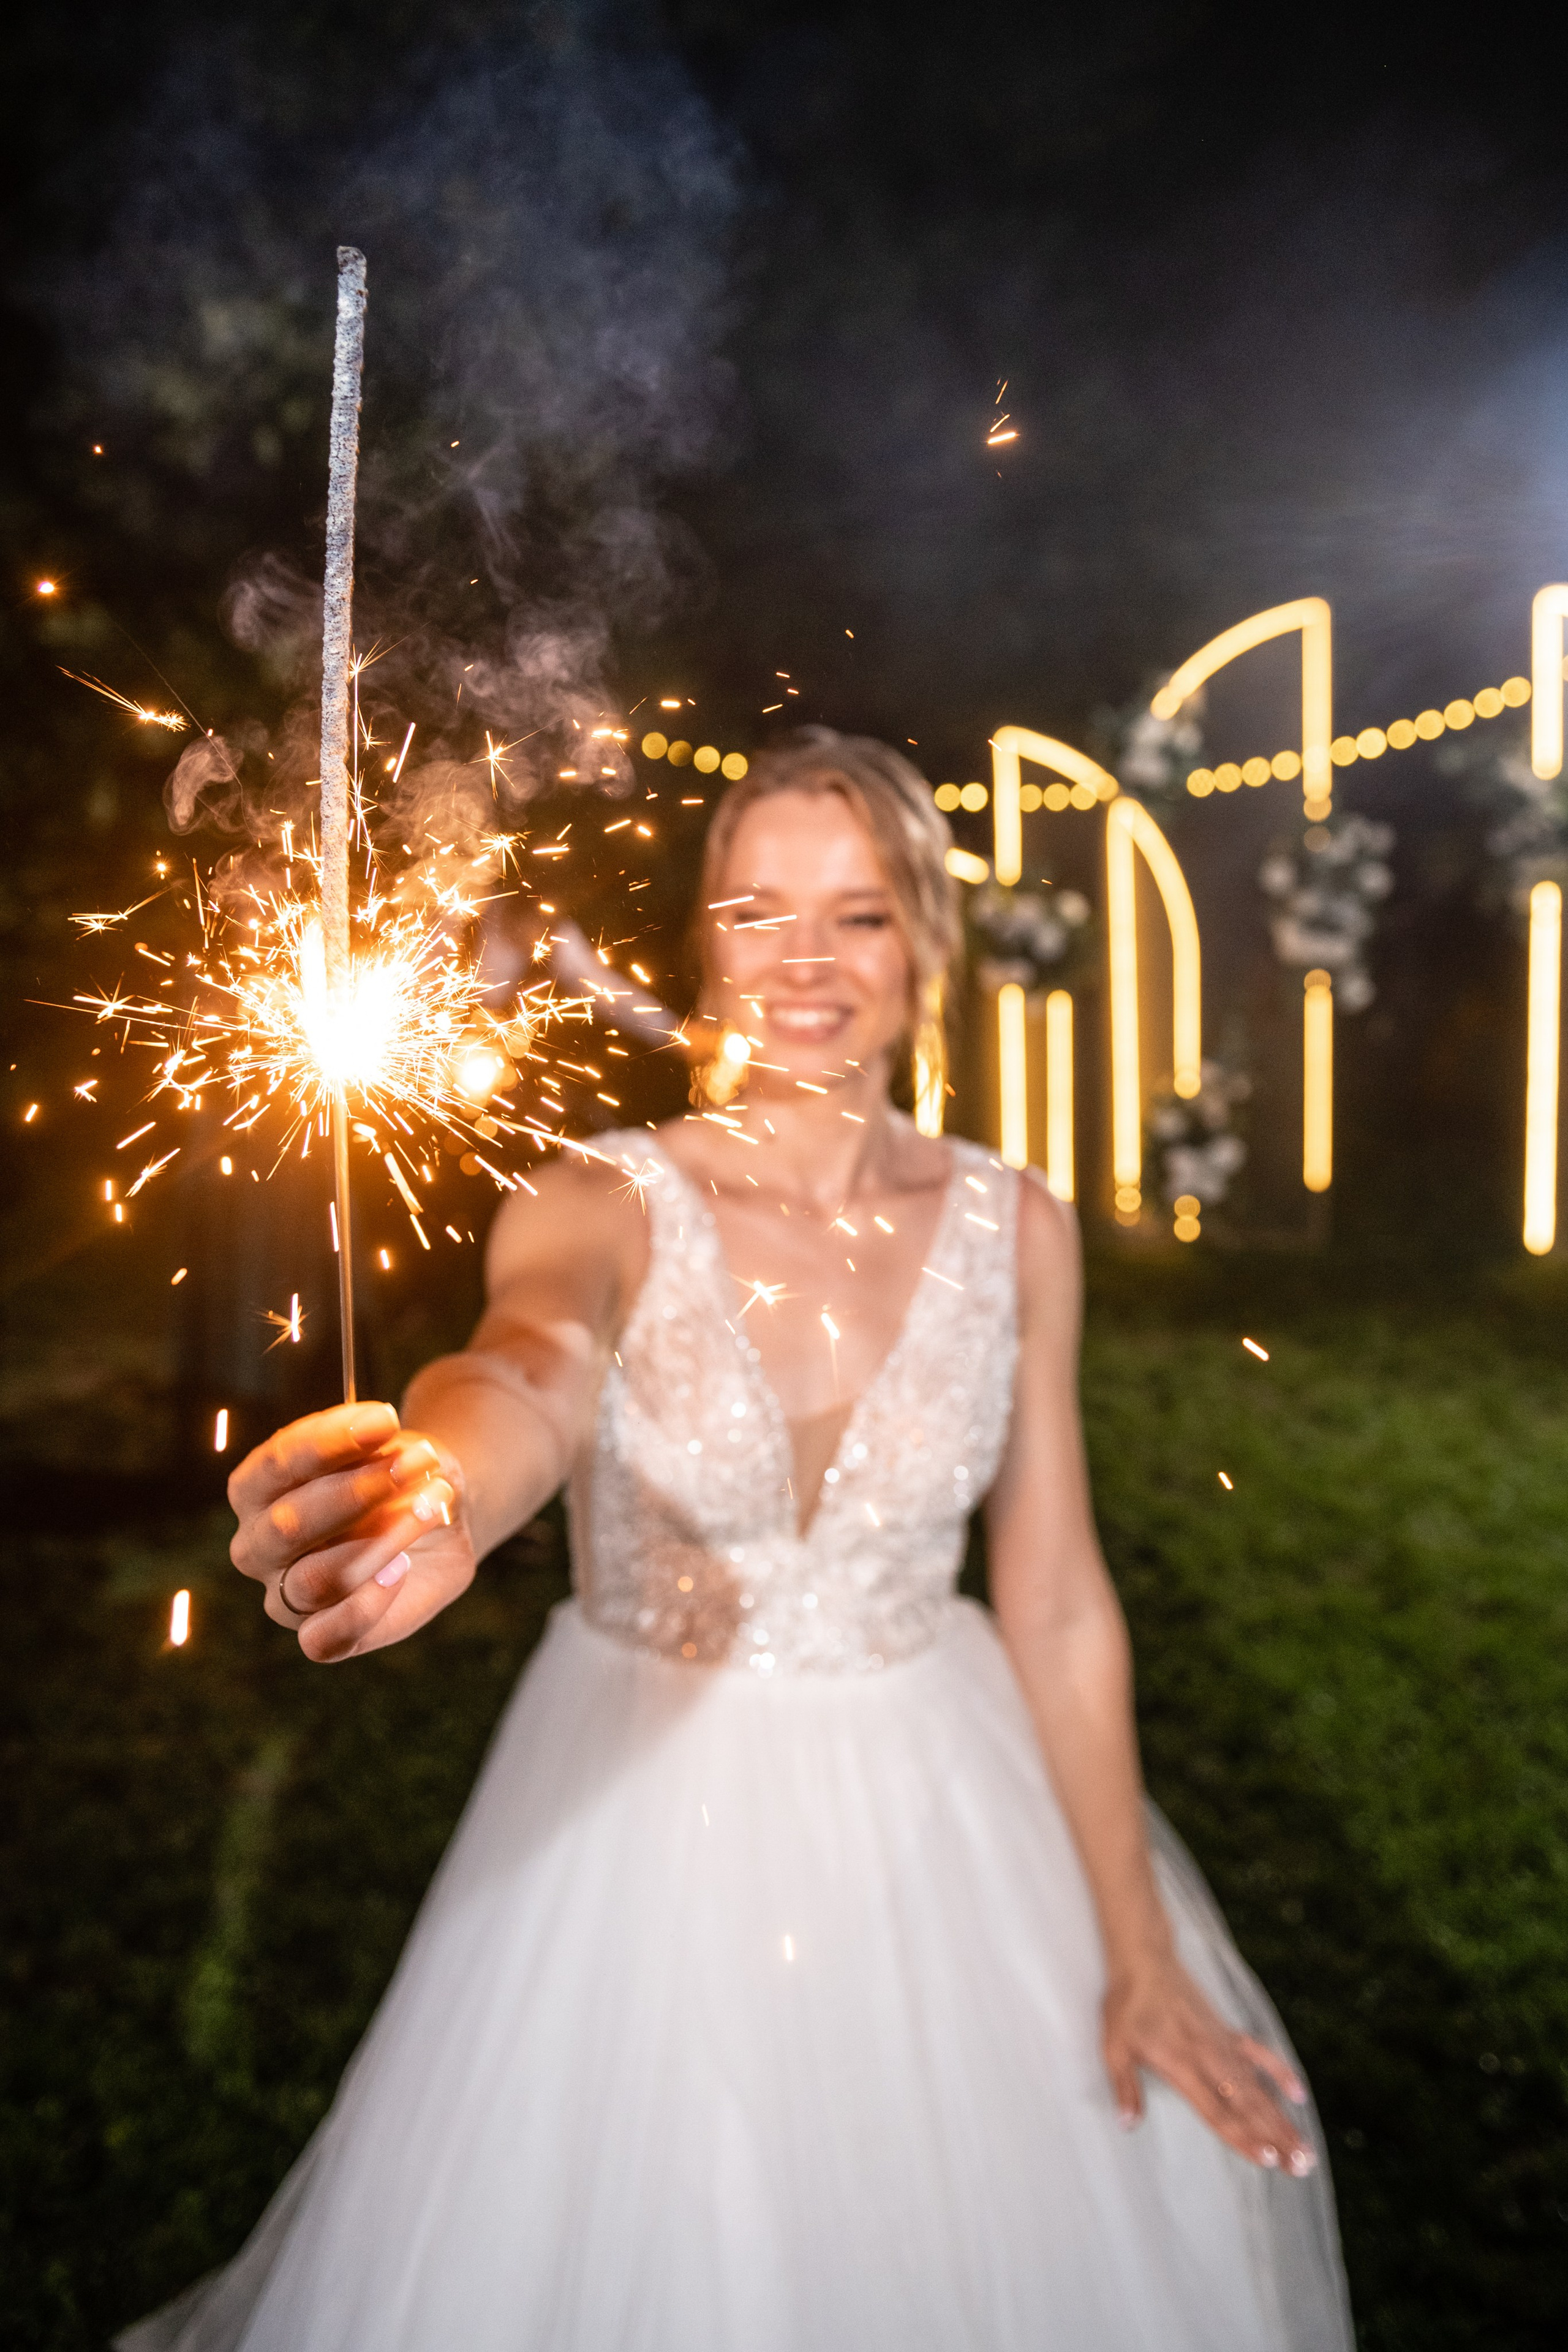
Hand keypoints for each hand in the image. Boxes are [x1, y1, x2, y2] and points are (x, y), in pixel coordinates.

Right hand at [228, 1401, 475, 1661]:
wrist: (433, 1513)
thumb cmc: (400, 1473)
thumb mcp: (401, 1449)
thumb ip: (391, 1454)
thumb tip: (400, 1460)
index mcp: (256, 1488)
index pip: (276, 1463)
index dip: (328, 1441)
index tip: (386, 1418)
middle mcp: (257, 1544)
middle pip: (288, 1525)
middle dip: (357, 1493)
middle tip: (415, 1465)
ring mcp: (283, 1594)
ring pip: (317, 1578)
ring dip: (381, 1542)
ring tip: (428, 1508)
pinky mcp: (317, 1635)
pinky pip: (321, 1640)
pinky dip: (362, 1610)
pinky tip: (402, 1570)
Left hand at [1102, 1955, 1315, 2175]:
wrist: (1145, 1959)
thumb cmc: (1126, 2005)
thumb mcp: (1114, 2047)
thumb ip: (1125, 2088)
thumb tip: (1127, 2125)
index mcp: (1183, 2066)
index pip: (1218, 2113)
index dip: (1245, 2138)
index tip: (1270, 2160)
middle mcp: (1209, 2059)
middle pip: (1248, 2107)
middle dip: (1276, 2138)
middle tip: (1302, 2166)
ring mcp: (1222, 2044)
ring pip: (1258, 2087)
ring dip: (1282, 2117)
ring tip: (1305, 2146)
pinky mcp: (1227, 2030)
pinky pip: (1260, 2053)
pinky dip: (1280, 2071)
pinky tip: (1298, 2093)